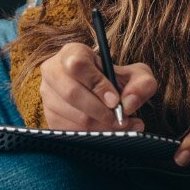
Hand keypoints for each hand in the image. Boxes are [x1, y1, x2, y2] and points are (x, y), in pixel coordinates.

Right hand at [39, 41, 157, 131]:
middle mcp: (53, 72)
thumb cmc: (117, 81)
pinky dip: (93, 136)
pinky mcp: (50, 118)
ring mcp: (48, 96)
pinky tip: (108, 132)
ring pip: (72, 116)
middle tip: (122, 119)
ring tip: (122, 126)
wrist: (103, 94)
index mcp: (72, 53)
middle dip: (101, 112)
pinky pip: (70, 132)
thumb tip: (129, 103)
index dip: (97, 85)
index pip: (77, 65)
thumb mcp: (136, 74)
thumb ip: (142, 83)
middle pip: (72, 93)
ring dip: (101, 127)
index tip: (115, 100)